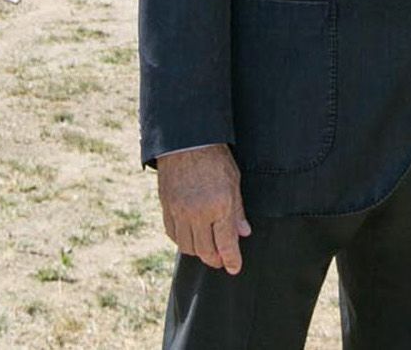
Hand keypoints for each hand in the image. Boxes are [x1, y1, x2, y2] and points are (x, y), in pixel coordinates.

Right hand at [152, 143, 251, 274]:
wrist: (187, 142)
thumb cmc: (215, 159)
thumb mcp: (234, 182)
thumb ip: (237, 210)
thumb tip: (244, 233)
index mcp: (219, 205)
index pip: (226, 244)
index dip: (232, 260)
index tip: (235, 269)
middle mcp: (198, 213)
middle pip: (205, 251)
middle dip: (215, 260)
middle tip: (221, 261)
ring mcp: (179, 212)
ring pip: (187, 247)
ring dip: (199, 252)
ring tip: (207, 249)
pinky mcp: (166, 208)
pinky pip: (173, 234)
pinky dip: (182, 241)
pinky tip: (191, 237)